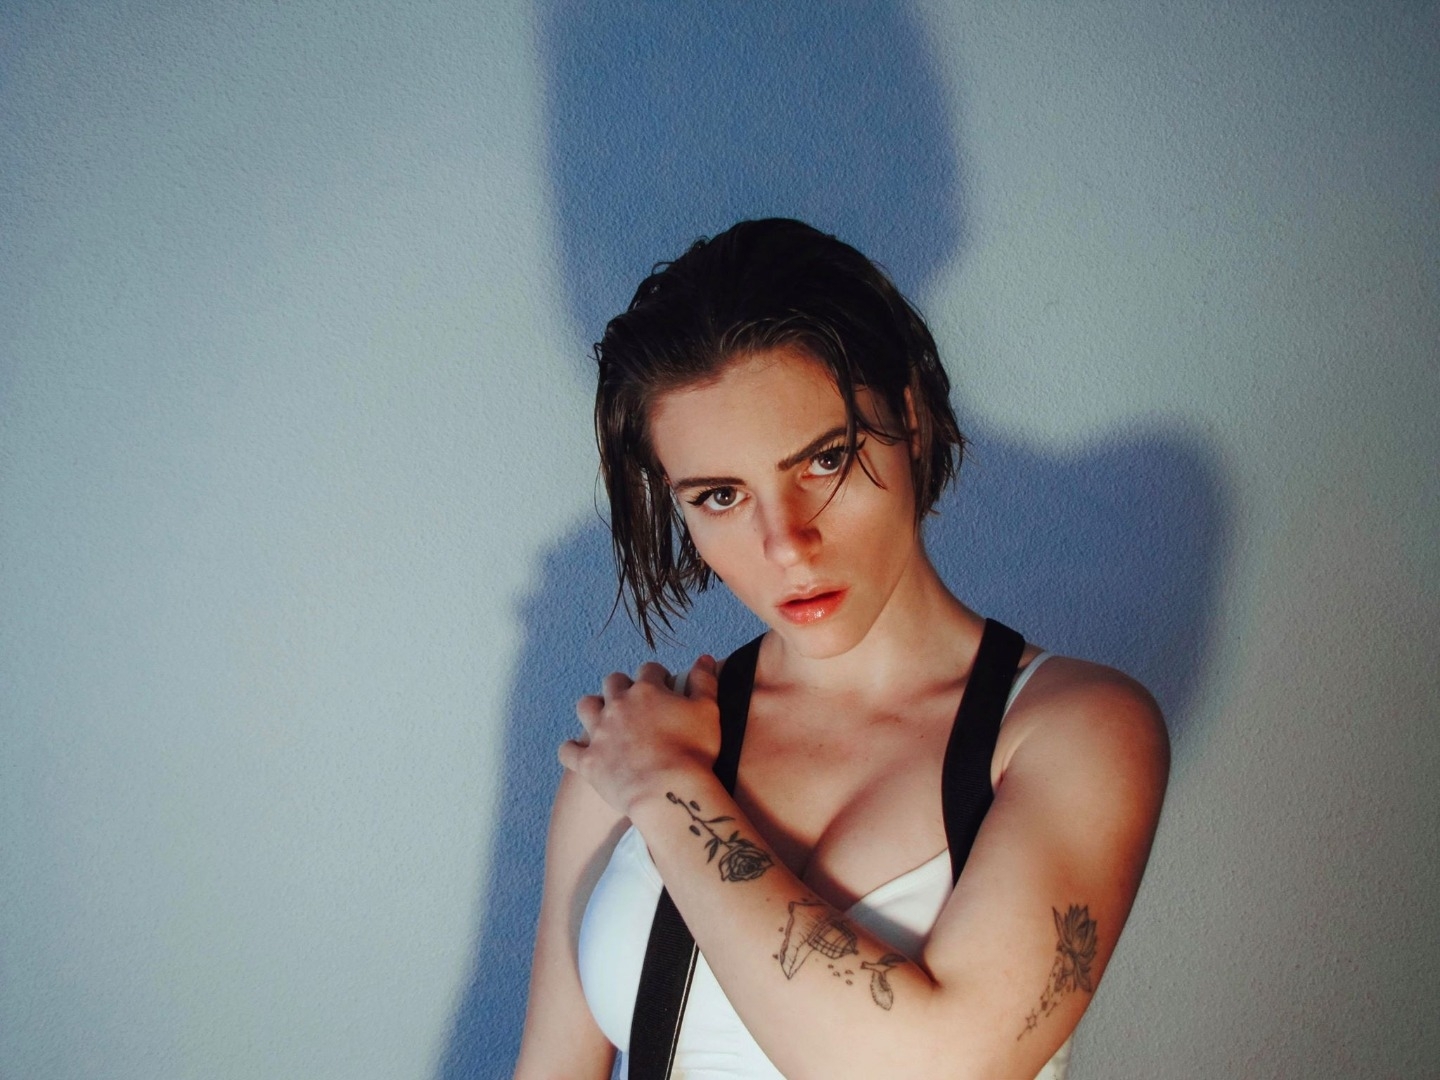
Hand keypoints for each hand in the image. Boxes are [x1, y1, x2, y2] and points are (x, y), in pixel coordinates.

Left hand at [559, 655, 720, 815]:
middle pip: (612, 682)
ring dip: (593, 708)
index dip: (657, 675)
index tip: (664, 684)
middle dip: (622, 686)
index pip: (649, 669)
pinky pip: (568, 750)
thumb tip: (704, 657)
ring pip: (585, 707)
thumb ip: (704, 681)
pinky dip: (572, 749)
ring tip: (604, 718)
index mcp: (647, 691)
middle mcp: (618, 705)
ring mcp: (599, 733)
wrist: (668, 791)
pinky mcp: (588, 761)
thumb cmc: (693, 751)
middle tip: (634, 702)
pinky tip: (578, 751)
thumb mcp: (708, 711)